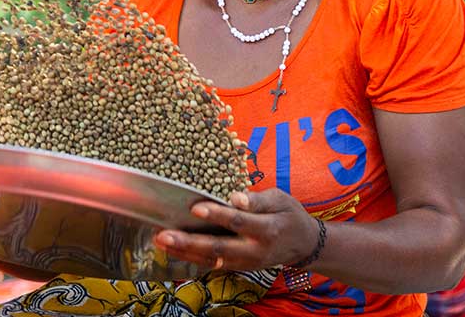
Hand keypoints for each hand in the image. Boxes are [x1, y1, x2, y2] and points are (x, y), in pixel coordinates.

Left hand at [153, 189, 320, 270]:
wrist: (303, 245)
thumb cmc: (289, 215)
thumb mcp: (280, 199)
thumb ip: (257, 200)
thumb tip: (235, 197)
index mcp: (267, 229)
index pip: (238, 221)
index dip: (217, 214)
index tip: (195, 207)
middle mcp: (255, 250)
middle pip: (218, 248)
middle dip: (189, 242)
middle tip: (164, 234)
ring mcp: (246, 263)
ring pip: (211, 260)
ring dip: (184, 252)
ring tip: (161, 242)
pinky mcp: (240, 267)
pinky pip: (213, 265)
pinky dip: (192, 258)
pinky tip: (173, 251)